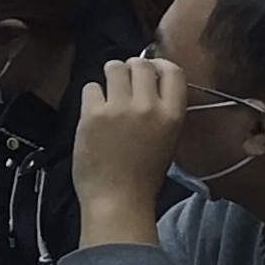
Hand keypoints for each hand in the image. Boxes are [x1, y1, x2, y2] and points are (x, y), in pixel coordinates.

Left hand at [72, 55, 191, 244]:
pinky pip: (91, 87)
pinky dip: (92, 97)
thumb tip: (150, 81)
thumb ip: (161, 110)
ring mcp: (119, 109)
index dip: (159, 64)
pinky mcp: (93, 115)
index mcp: (172, 115)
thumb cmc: (143, 175)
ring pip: (113, 68)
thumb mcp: (167, 140)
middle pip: (140, 64)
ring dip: (110, 76)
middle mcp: (148, 107)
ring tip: (109, 94)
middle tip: (124, 83)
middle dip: (130, 69)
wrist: (118, 200)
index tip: (150, 69)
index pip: (173, 71)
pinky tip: (94, 113)